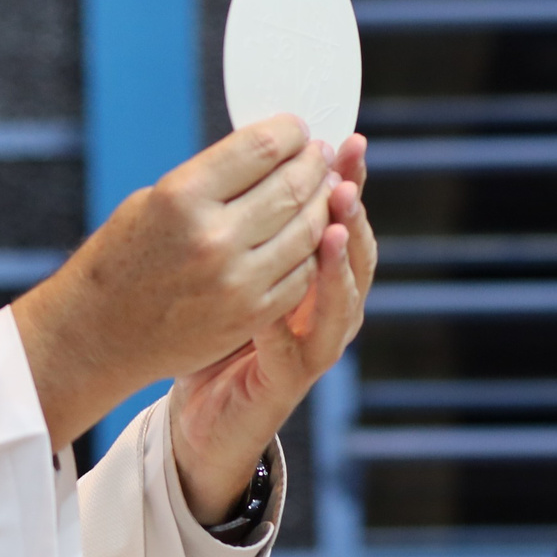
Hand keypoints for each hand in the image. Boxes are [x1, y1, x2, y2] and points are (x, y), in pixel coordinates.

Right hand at [12, 115, 335, 450]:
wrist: (98, 334)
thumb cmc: (121, 259)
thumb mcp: (153, 201)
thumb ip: (213, 179)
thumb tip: (272, 155)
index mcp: (183, 196)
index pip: (262, 147)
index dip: (290, 132)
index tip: (297, 130)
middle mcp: (213, 237)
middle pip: (292, 186)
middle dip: (313, 164)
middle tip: (318, 155)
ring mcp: (237, 281)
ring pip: (308, 229)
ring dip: (322, 203)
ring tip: (322, 190)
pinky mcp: (250, 314)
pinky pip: (302, 273)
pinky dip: (313, 249)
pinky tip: (309, 235)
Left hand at [171, 135, 375, 520]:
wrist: (200, 416)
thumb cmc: (209, 331)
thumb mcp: (227, 267)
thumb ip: (245, 222)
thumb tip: (251, 151)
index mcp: (316, 274)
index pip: (343, 217)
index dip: (347, 181)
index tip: (343, 140)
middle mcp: (326, 308)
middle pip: (356, 253)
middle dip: (351, 211)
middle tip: (342, 174)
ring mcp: (314, 347)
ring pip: (344, 301)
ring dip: (339, 262)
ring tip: (332, 226)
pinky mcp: (289, 380)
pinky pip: (297, 347)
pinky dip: (289, 319)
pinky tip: (278, 293)